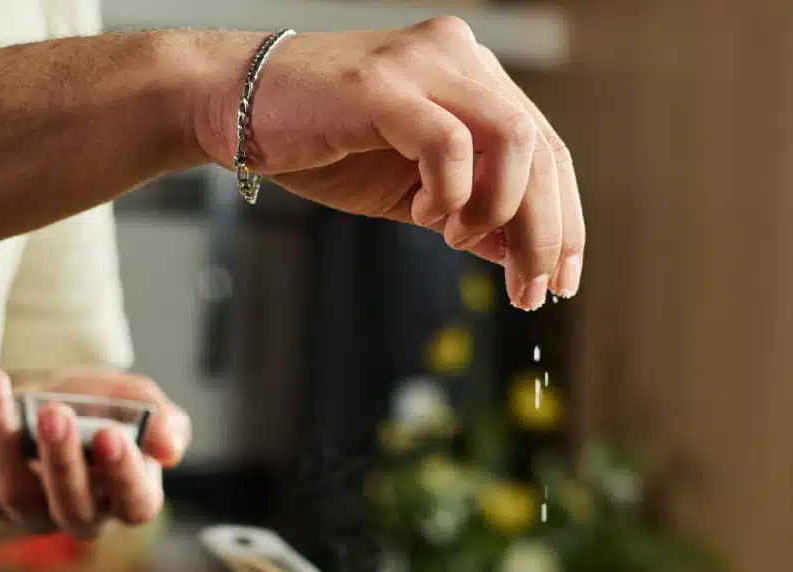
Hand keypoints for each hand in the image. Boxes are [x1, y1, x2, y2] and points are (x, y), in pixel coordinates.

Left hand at [0, 368, 190, 537]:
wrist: (51, 398)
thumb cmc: (100, 407)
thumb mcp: (135, 400)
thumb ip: (159, 418)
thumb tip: (168, 445)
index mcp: (126, 497)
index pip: (134, 504)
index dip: (124, 475)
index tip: (111, 434)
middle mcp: (80, 514)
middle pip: (72, 507)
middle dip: (62, 460)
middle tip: (55, 412)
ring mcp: (31, 511)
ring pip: (14, 494)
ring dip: (3, 439)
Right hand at [193, 18, 584, 310]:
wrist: (230, 106)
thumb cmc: (317, 143)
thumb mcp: (409, 190)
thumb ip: (469, 214)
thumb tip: (521, 256)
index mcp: (472, 76)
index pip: (546, 147)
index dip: (563, 219)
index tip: (558, 280)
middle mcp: (459, 58)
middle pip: (541, 148)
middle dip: (545, 232)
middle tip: (530, 292)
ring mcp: (424, 65)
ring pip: (514, 140)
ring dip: (501, 210)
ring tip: (460, 242)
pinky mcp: (384, 86)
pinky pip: (449, 144)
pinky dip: (450, 192)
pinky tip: (425, 216)